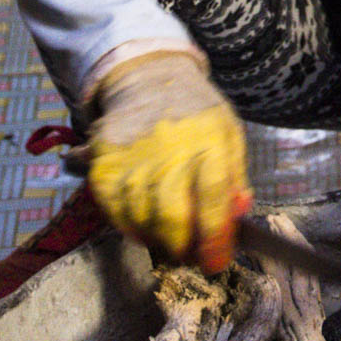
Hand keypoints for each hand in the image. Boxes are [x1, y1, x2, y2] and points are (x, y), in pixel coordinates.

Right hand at [87, 51, 251, 272]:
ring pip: (140, 218)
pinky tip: (142, 223)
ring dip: (156, 239)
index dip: (215, 236)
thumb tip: (237, 217)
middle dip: (183, 247)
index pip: (213, 194)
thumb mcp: (229, 135)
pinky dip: (127, 226)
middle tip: (190, 253)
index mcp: (210, 138)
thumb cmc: (197, 114)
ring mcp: (132, 154)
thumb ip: (234, 178)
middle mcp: (169, 146)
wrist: (150, 79)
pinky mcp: (104, 162)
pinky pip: (112, 210)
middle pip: (171, 214)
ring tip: (167, 236)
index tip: (216, 261)